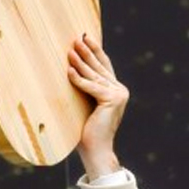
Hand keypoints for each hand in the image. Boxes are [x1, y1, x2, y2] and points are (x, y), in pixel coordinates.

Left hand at [67, 34, 128, 181]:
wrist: (96, 150)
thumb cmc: (87, 133)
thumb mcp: (86, 106)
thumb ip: (86, 90)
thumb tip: (71, 71)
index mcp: (116, 91)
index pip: (104, 66)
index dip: (95, 51)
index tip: (85, 37)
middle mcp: (120, 90)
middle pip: (100, 67)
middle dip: (87, 52)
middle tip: (76, 38)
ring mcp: (118, 95)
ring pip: (95, 75)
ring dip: (81, 62)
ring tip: (70, 50)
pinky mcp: (111, 100)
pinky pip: (91, 87)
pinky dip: (79, 80)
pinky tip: (69, 71)